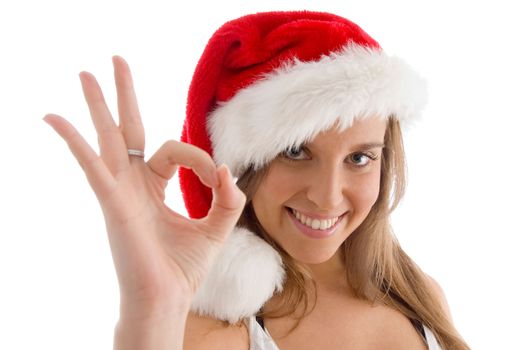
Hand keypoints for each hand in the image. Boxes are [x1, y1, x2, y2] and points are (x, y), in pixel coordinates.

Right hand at [44, 56, 245, 319]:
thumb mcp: (217, 226)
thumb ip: (228, 198)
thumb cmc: (185, 268)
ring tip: (86, 73)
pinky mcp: (112, 203)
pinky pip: (91, 166)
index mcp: (153, 187)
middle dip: (123, 95)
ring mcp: (120, 192)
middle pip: (125, 130)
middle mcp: (132, 184)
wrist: (167, 298)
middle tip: (116, 60)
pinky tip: (53, 118)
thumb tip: (227, 168)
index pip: (174, 151)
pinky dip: (73, 142)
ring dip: (97, 105)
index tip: (217, 178)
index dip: (200, 157)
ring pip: (106, 139)